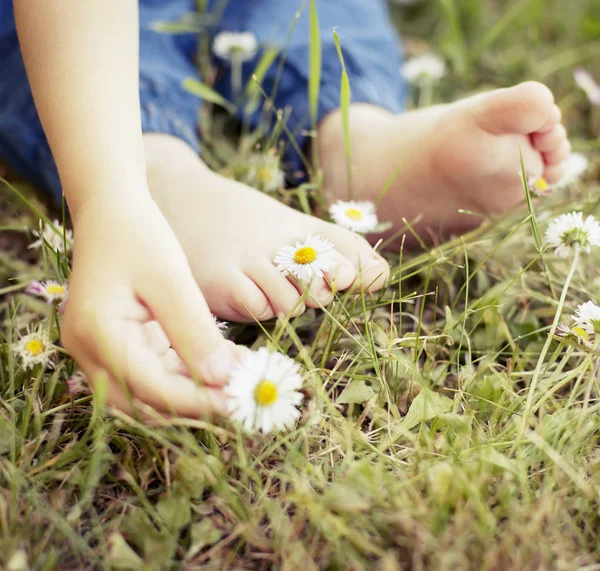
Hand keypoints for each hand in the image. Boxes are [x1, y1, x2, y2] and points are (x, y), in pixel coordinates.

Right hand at [60, 190, 242, 418]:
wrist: (111, 210)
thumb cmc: (139, 236)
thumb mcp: (171, 280)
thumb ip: (194, 331)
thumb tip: (222, 378)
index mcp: (98, 335)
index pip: (152, 389)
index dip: (199, 401)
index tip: (240, 401)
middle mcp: (89, 351)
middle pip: (144, 404)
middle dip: (195, 406)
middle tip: (242, 398)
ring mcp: (99, 350)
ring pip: (148, 394)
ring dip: (193, 392)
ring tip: (239, 376)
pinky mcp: (115, 344)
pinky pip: (151, 373)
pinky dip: (185, 374)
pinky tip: (221, 360)